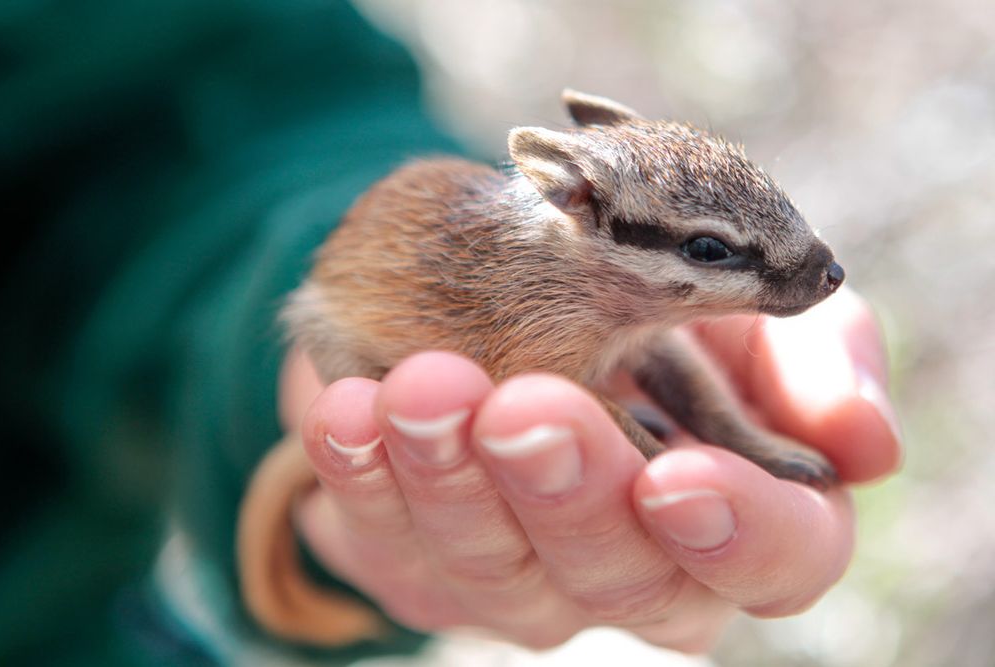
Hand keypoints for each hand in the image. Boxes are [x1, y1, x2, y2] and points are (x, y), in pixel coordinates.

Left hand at [278, 287, 900, 650]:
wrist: (495, 298)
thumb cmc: (632, 304)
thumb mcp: (732, 310)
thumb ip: (809, 361)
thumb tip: (860, 449)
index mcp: (731, 515)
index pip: (773, 562)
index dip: (739, 535)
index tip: (681, 476)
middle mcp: (631, 567)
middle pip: (621, 576)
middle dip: (570, 491)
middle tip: (525, 406)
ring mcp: (522, 577)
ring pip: (495, 567)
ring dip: (452, 477)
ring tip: (419, 388)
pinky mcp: (423, 562)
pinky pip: (388, 539)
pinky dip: (366, 472)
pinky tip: (352, 408)